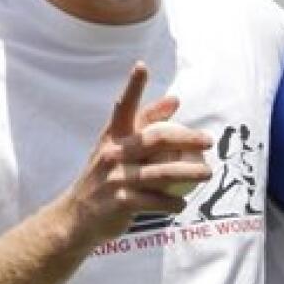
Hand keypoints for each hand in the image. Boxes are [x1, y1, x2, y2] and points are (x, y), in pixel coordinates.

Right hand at [59, 62, 212, 246]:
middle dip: (187, 138)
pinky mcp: (121, 202)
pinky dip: (172, 203)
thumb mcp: (117, 148)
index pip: (124, 107)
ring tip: (208, 173)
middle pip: (156, 139)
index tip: (141, 66)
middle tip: (208, 140)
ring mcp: (115, 178)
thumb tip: (175, 99)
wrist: (75, 218)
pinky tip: (181, 205)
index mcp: (112, 136)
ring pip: (163, 172)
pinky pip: (156, 201)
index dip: (132, 87)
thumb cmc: (105, 177)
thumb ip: (144, 124)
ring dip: (190, 172)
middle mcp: (112, 153)